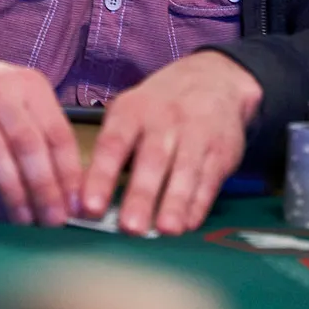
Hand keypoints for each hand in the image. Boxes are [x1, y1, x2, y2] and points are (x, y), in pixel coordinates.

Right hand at [0, 50, 82, 226]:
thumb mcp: (21, 99)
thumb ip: (44, 134)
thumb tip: (70, 189)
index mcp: (30, 86)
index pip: (57, 133)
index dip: (68, 173)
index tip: (75, 205)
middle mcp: (2, 93)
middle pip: (28, 146)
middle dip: (44, 189)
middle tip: (53, 220)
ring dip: (15, 196)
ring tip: (27, 222)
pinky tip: (0, 212)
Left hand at [81, 52, 261, 236]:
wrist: (213, 79)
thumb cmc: (159, 106)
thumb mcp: (130, 111)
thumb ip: (112, 151)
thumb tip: (88, 200)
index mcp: (133, 111)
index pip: (113, 144)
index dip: (101, 176)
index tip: (90, 207)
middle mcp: (164, 121)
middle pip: (152, 159)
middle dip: (141, 195)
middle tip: (130, 227)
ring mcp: (195, 134)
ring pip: (185, 171)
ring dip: (174, 202)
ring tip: (164, 229)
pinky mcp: (220, 151)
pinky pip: (209, 179)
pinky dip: (200, 203)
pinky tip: (189, 223)